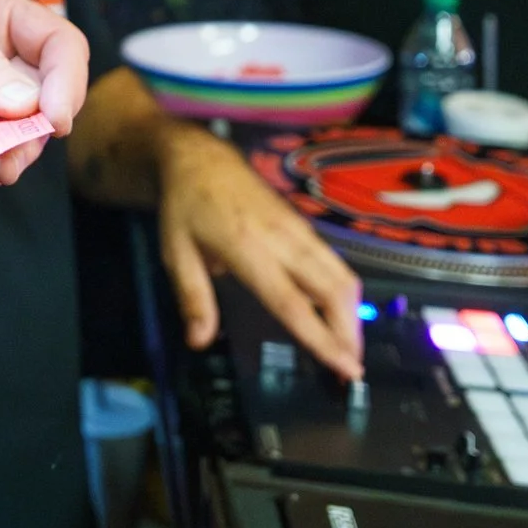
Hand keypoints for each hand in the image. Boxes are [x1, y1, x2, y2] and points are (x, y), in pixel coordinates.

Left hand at [154, 126, 361, 380]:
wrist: (200, 157)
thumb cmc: (185, 207)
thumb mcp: (175, 251)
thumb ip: (192, 297)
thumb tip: (198, 342)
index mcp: (247, 248)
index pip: (292, 303)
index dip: (321, 338)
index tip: (345, 368)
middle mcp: (282, 238)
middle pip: (332, 290)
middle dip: (350, 333)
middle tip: (351, 369)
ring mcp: (297, 229)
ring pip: (341, 275)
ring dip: (352, 314)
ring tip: (349, 349)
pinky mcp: (303, 224)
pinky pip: (334, 262)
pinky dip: (344, 292)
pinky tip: (339, 314)